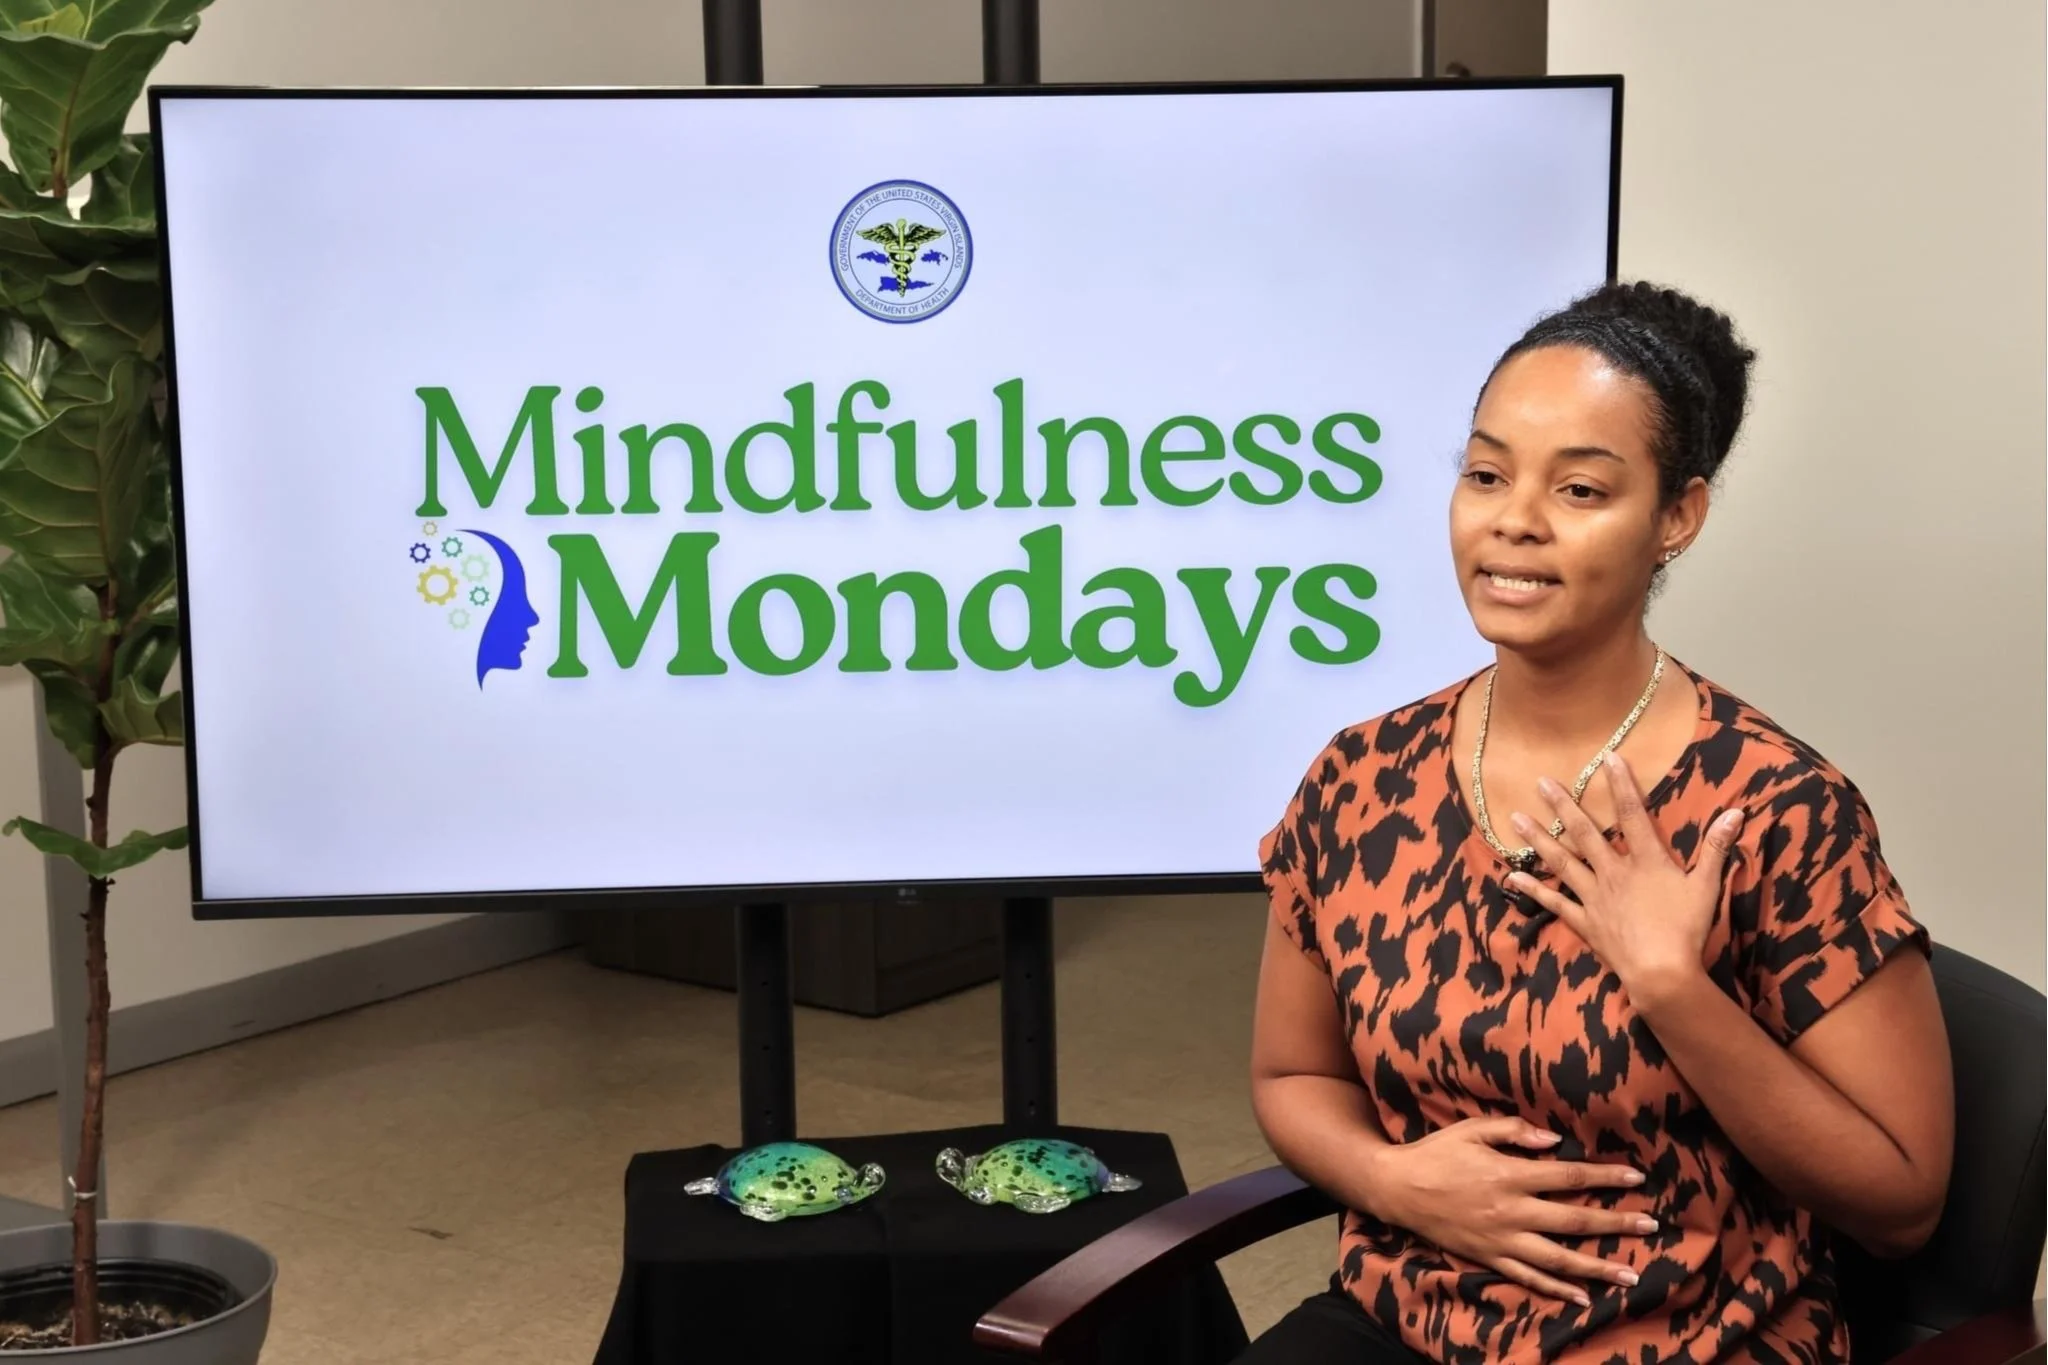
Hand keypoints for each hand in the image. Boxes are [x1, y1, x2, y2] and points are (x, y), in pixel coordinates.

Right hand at [1365, 1116, 1656, 1304]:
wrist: (1397, 1189)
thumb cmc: (1436, 1153)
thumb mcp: (1471, 1129)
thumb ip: (1513, 1131)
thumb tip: (1554, 1140)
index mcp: (1509, 1175)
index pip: (1569, 1177)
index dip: (1604, 1178)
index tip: (1636, 1178)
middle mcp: (1511, 1211)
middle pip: (1574, 1220)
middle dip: (1616, 1224)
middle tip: (1650, 1227)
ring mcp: (1501, 1239)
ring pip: (1558, 1258)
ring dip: (1597, 1267)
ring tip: (1630, 1274)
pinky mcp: (1489, 1258)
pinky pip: (1527, 1277)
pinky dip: (1556, 1289)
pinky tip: (1582, 1297)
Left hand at [1504, 754, 1744, 1005]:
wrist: (1661, 972)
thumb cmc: (1687, 929)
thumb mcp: (1707, 886)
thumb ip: (1717, 847)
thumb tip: (1736, 812)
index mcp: (1645, 861)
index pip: (1632, 814)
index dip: (1621, 784)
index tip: (1607, 758)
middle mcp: (1613, 873)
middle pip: (1584, 833)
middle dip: (1563, 805)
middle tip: (1541, 782)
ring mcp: (1594, 897)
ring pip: (1561, 861)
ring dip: (1538, 838)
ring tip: (1516, 817)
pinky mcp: (1583, 922)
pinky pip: (1554, 902)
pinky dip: (1533, 889)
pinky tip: (1512, 877)